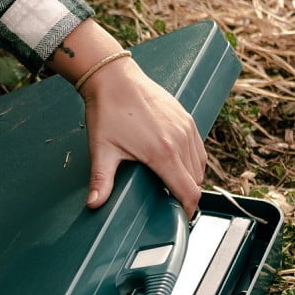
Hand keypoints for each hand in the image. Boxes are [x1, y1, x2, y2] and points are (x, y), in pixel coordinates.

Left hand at [82, 54, 205, 215]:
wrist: (114, 78)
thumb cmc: (107, 112)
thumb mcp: (102, 150)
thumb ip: (101, 180)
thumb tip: (94, 205)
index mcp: (163, 153)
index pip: (188, 190)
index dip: (187, 208)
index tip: (180, 216)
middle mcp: (180, 141)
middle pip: (196, 180)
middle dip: (187, 194)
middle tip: (171, 202)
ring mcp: (186, 127)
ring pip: (200, 164)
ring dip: (191, 178)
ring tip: (173, 185)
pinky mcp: (186, 117)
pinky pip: (199, 147)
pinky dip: (194, 160)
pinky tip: (177, 163)